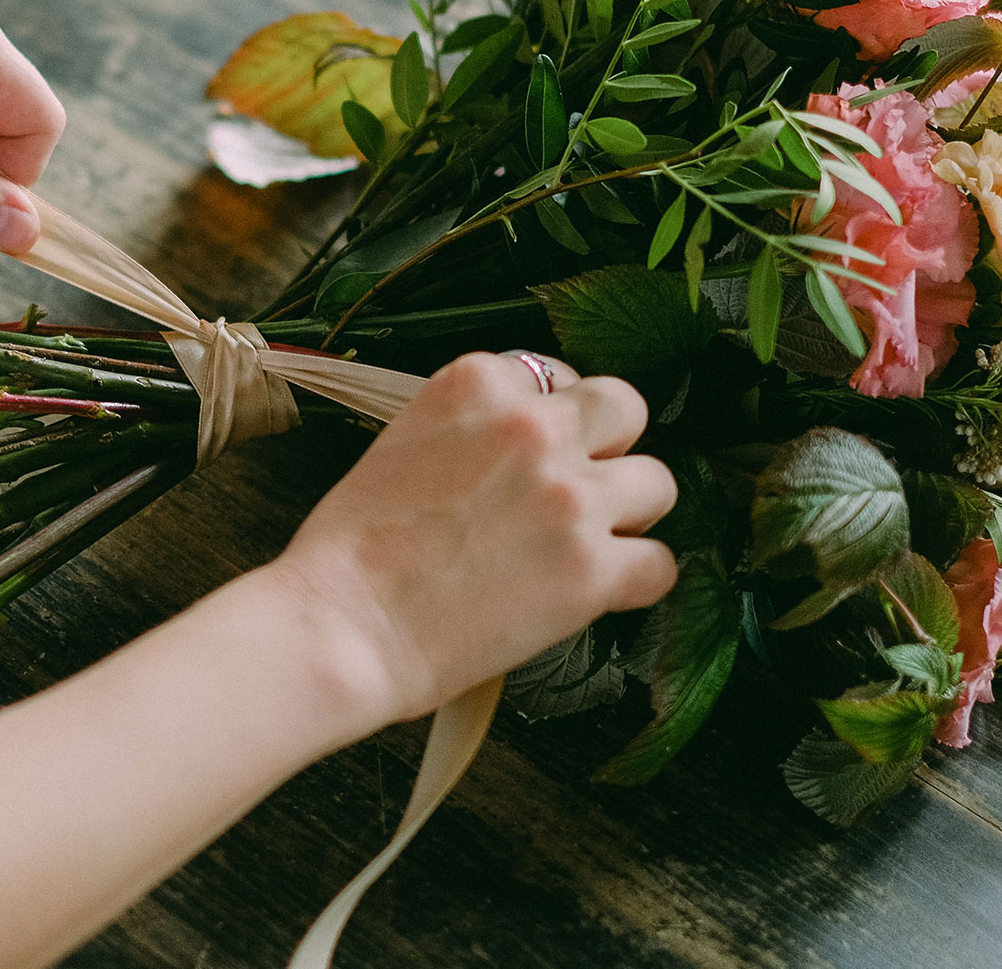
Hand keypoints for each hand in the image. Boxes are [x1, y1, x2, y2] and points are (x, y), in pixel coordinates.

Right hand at [265, 352, 678, 725]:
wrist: (340, 626)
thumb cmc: (350, 552)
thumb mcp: (402, 444)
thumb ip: (472, 431)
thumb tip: (518, 452)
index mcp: (477, 384)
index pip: (555, 375)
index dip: (552, 421)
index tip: (534, 456)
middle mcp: (534, 426)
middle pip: (623, 409)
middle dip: (606, 450)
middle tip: (573, 494)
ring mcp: (570, 496)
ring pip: (658, 482)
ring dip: (629, 516)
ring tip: (583, 549)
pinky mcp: (593, 569)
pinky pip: (660, 563)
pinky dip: (635, 583)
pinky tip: (596, 595)